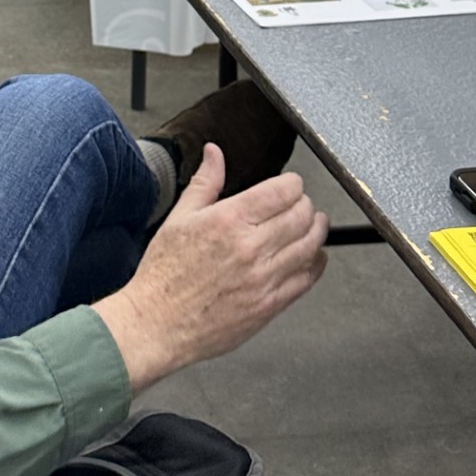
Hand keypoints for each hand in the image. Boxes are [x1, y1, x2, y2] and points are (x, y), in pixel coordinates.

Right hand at [93, 144, 327, 392]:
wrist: (157, 322)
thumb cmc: (164, 273)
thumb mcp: (178, 218)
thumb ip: (204, 182)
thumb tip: (214, 153)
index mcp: (228, 220)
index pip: (281, 192)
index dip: (293, 183)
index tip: (292, 184)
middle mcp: (251, 247)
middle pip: (300, 217)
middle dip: (306, 205)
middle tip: (303, 203)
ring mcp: (263, 278)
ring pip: (309, 247)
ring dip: (317, 231)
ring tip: (316, 224)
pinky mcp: (269, 305)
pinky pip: (305, 280)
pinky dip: (316, 265)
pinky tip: (314, 258)